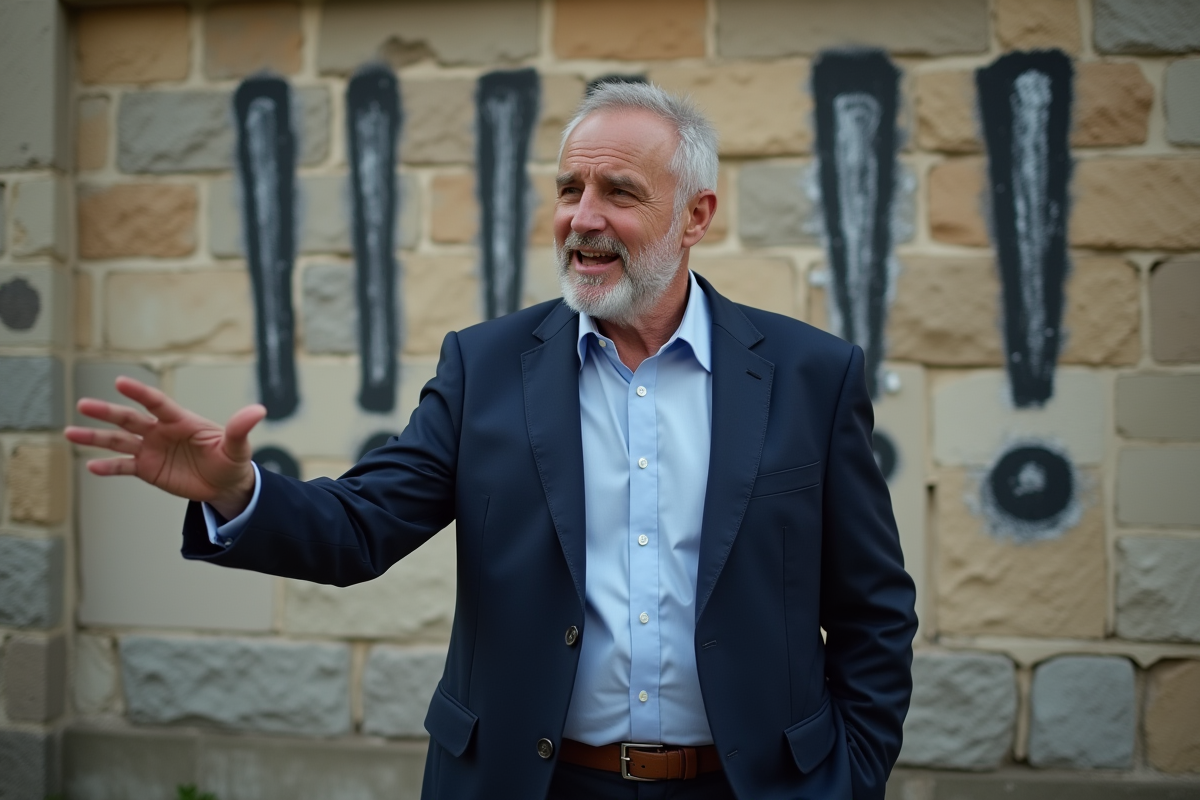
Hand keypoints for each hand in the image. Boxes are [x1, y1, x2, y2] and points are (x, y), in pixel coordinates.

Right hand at [64, 377, 265, 519]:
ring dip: (95, 438)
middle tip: (84, 404)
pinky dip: (108, 467)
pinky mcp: (147, 469)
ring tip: (70, 433)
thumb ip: (240, 428)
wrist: (225, 484)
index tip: (120, 382)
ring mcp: (151, 449)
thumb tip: (259, 410)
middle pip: (130, 419)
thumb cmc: (231, 460)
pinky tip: (90, 466)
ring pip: (119, 441)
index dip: (140, 392)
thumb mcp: (238, 446)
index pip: (157, 403)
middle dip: (107, 412)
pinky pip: (123, 466)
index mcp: (181, 420)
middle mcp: (161, 431)